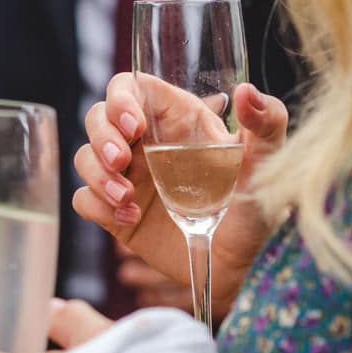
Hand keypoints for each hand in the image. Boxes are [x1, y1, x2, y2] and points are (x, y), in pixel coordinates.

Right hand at [71, 74, 287, 320]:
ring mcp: (127, 177)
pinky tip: (129, 218)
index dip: (121, 98)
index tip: (134, 126)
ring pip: (84, 156)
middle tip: (121, 161)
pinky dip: (98, 206)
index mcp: (176, 121)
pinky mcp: (114, 211)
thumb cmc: (254, 207)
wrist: (237, 265)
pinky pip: (84, 199)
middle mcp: (145, 144)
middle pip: (98, 117)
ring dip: (97, 174)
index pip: (131, 87)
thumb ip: (267, 123)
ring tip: (127, 198)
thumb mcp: (266, 164)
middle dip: (101, 137)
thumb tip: (246, 91)